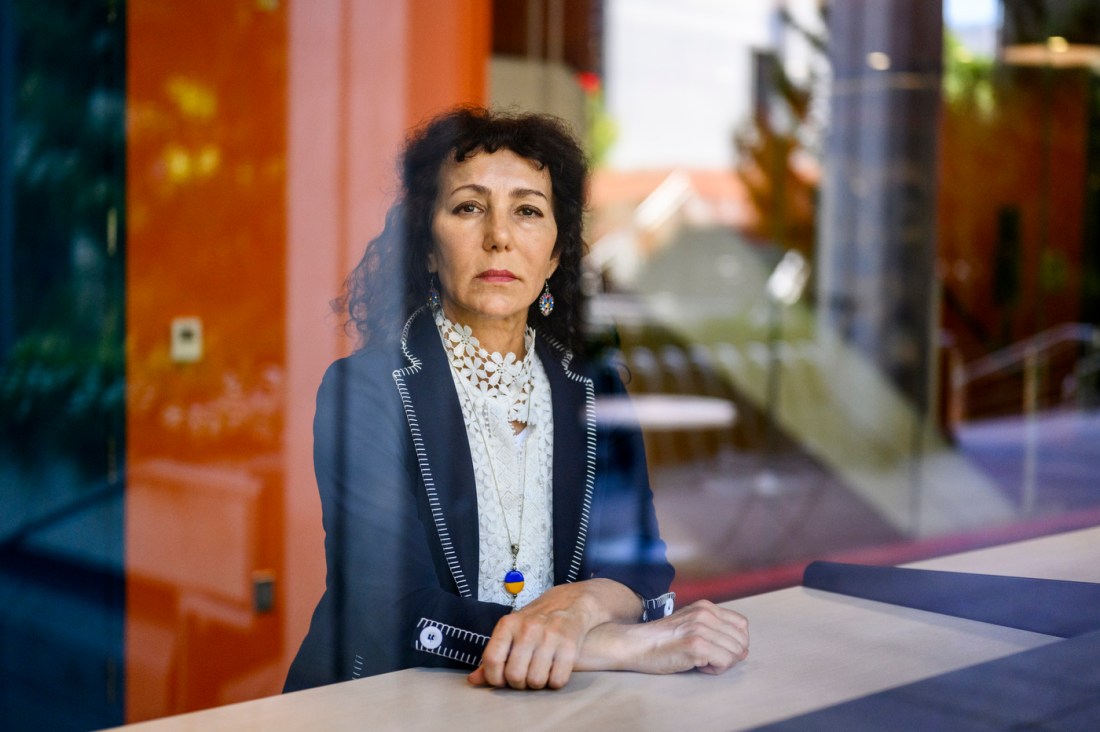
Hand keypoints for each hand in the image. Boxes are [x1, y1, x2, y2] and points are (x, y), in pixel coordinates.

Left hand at [467, 579, 640, 689]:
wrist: (571, 602)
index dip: (494, 678)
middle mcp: (528, 628)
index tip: (501, 680)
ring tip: (540, 672)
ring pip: (536, 681)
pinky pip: (557, 680)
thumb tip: (472, 681)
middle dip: (519, 684)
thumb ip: (493, 656)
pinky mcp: (570, 645)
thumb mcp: (511, 631)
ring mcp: (550, 636)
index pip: (492, 660)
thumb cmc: (535, 621)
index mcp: (508, 624)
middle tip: (525, 676)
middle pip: (515, 675)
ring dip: (537, 684)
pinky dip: (555, 682)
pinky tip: (555, 670)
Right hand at [578, 600, 748, 675]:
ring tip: (701, 661)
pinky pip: (724, 662)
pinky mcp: (696, 645)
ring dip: (722, 663)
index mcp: (706, 607)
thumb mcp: (691, 625)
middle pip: (741, 641)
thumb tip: (744, 650)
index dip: (736, 642)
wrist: (636, 644)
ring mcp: (701, 629)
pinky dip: (714, 670)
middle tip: (708, 658)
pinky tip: (698, 666)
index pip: (742, 625)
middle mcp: (706, 614)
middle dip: (730, 655)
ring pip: (736, 652)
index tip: (718, 649)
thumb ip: (715, 631)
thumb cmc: (662, 640)